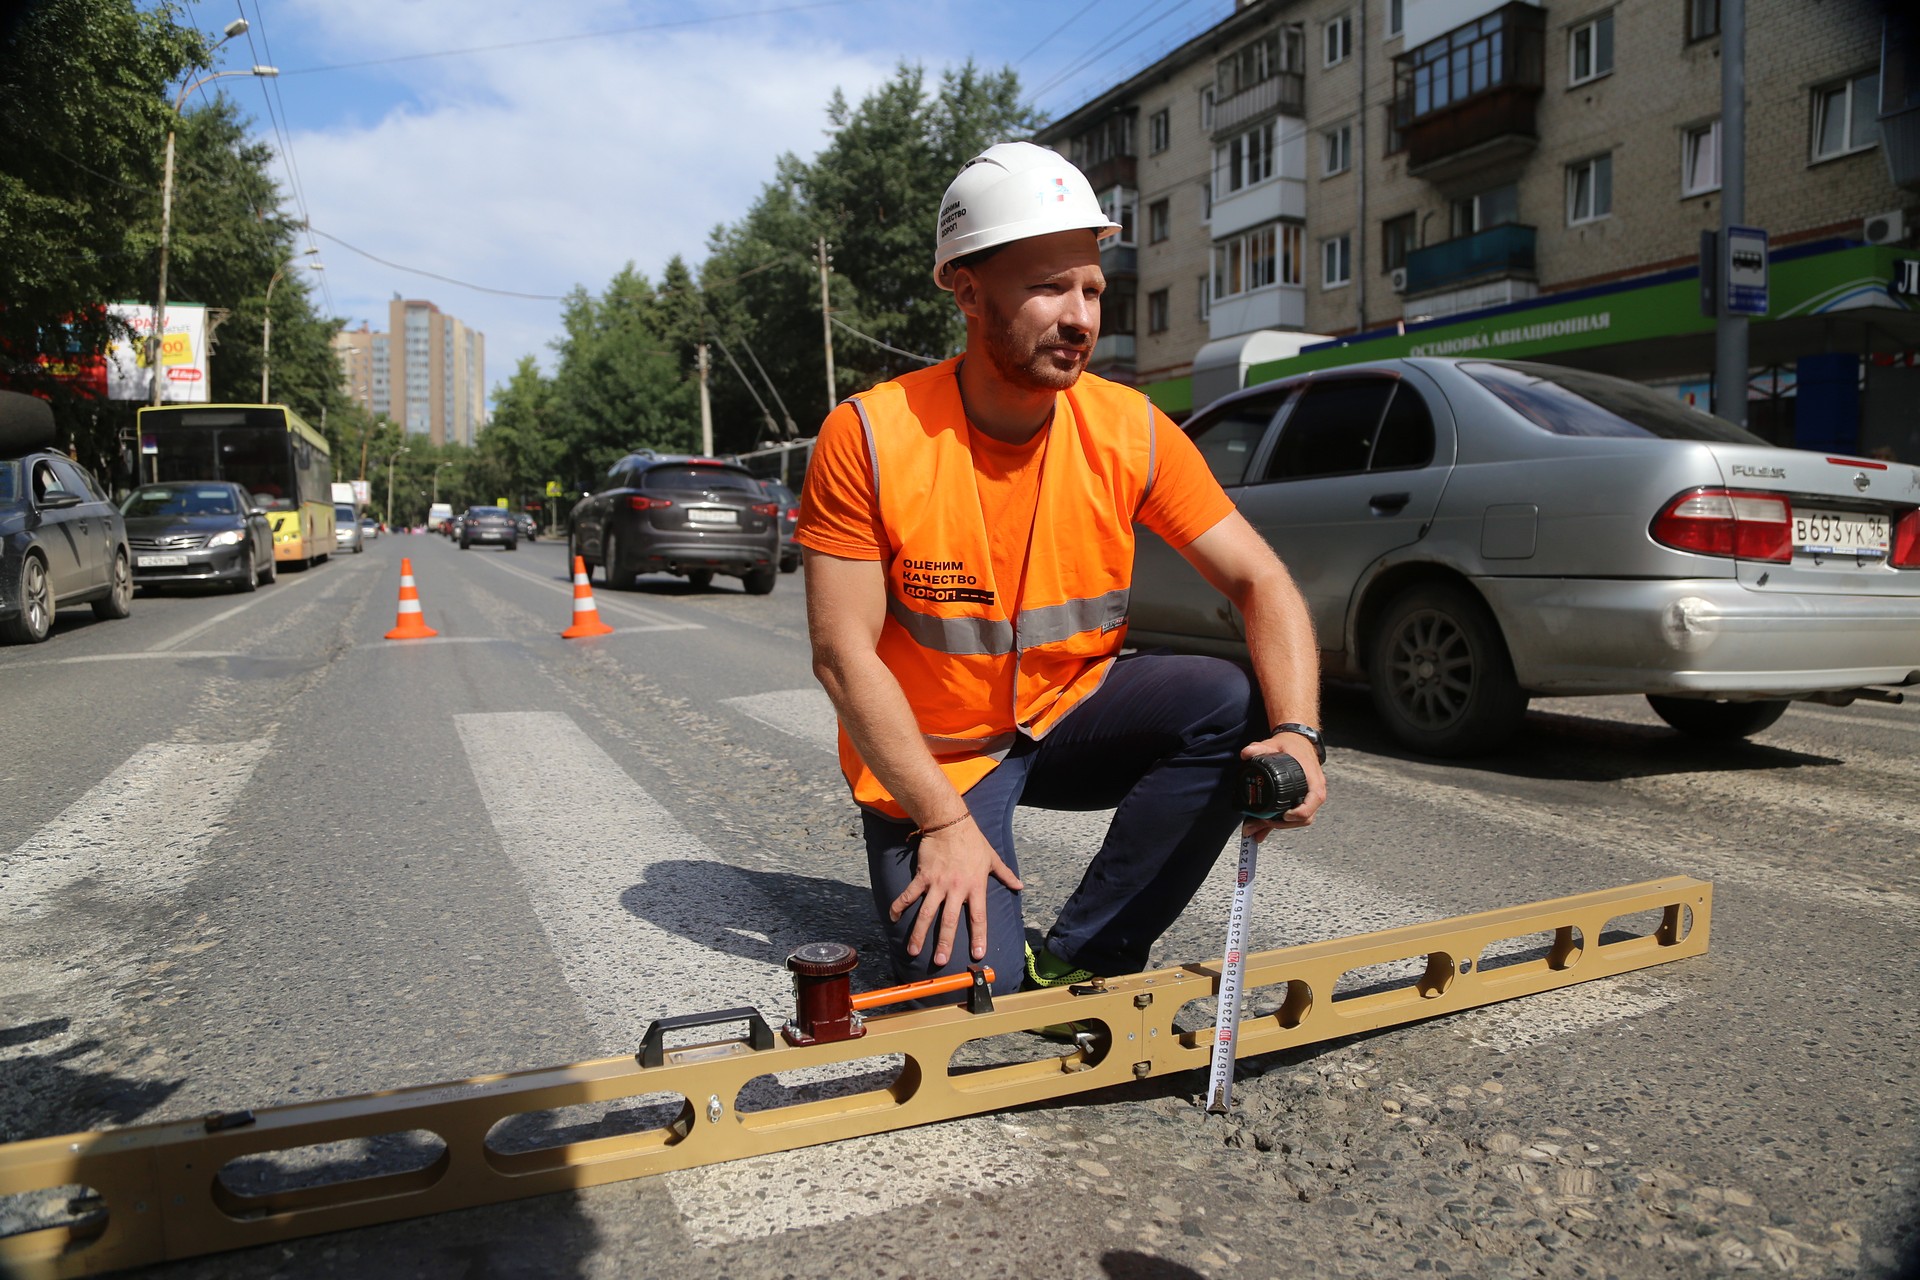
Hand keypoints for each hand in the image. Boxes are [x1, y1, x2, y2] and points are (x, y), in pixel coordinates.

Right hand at [889, 816, 1023, 965]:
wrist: (950, 823)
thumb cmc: (973, 841)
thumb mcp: (992, 858)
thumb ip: (1005, 875)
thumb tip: (1020, 886)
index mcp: (975, 887)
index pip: (978, 917)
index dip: (978, 936)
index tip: (977, 953)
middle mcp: (956, 889)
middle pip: (949, 921)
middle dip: (944, 943)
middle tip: (940, 961)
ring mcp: (937, 884)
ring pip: (927, 913)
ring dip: (919, 933)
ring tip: (913, 950)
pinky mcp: (922, 877)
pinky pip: (909, 894)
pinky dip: (899, 906)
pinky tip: (893, 918)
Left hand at [1239, 735, 1326, 841]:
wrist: (1299, 742)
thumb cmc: (1290, 745)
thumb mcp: (1274, 744)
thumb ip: (1259, 748)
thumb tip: (1245, 753)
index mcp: (1312, 776)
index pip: (1315, 798)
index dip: (1302, 811)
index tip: (1285, 815)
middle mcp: (1315, 788)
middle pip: (1307, 815)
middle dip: (1284, 823)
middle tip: (1262, 823)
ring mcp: (1310, 796)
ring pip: (1302, 820)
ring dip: (1281, 826)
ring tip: (1258, 828)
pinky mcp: (1303, 800)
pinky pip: (1296, 816)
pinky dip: (1281, 824)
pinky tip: (1263, 829)